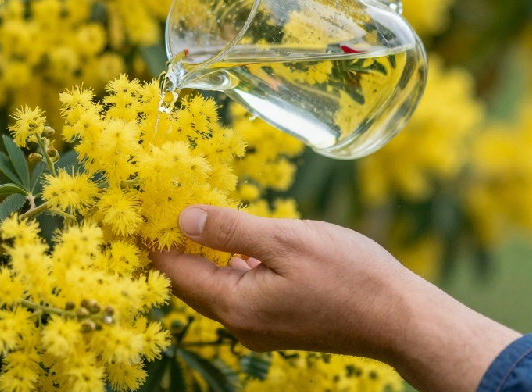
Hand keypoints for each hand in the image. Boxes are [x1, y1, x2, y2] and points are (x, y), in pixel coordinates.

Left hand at [151, 205, 519, 391]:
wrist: (401, 319)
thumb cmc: (350, 276)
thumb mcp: (285, 240)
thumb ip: (230, 229)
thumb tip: (181, 218)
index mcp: (234, 305)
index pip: (173, 272)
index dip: (150, 239)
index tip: (129, 210)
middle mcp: (239, 323)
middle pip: (188, 282)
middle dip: (170, 245)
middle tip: (153, 205)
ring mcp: (260, 326)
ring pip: (213, 285)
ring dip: (200, 252)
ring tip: (187, 213)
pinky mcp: (279, 320)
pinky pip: (238, 289)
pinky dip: (228, 263)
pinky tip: (236, 239)